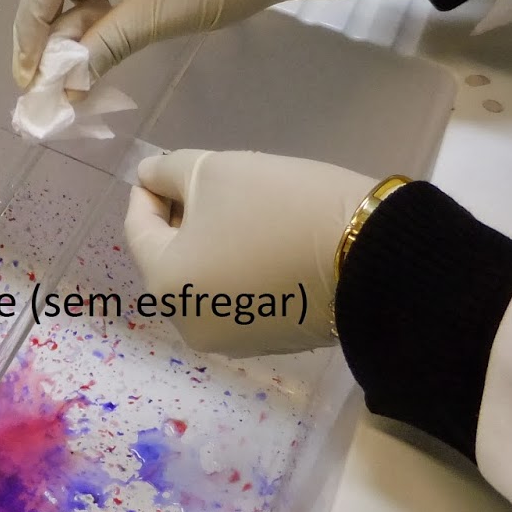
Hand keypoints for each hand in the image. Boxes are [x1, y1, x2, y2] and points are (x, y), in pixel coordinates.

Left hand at [125, 150, 377, 355]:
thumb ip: (169, 172)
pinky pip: (237, 297)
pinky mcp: (270, 341)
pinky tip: (262, 240)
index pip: (137, 229)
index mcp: (166, 284)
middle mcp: (189, 323)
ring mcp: (231, 339)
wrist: (374, 257)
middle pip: (169, 259)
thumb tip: (149, 179)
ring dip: (209, 244)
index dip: (148, 192)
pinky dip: (237, 269)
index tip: (162, 170)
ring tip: (236, 208)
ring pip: (203, 280)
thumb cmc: (282, 207)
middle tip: (204, 184)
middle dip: (180, 219)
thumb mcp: (217, 170)